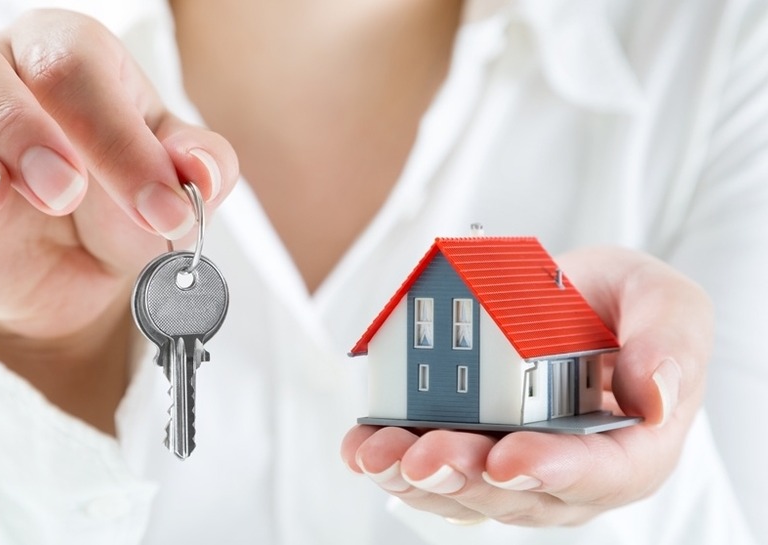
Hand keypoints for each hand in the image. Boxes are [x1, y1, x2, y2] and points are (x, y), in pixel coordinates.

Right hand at [0, 9, 237, 431]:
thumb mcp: (171, 189)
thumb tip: (202, 174)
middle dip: (20, 132)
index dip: (117, 137)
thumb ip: (198, 170)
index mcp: (65, 58)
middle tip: (64, 194)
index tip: (161, 211)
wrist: (81, 270)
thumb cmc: (123, 207)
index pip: (73, 66)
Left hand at [340, 247, 710, 525]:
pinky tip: (363, 446)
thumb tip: (655, 396)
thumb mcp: (663, 300)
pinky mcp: (471, 455)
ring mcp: (516, 468)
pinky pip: (433, 473)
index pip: (602, 473)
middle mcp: (571, 472)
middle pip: (520, 491)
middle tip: (426, 454)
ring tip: (379, 453)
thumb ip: (669, 340)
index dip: (555, 469)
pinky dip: (394, 462)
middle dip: (467, 475)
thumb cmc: (624, 306)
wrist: (578, 303)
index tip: (510, 456)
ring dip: (418, 478)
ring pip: (467, 491)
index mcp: (632, 444)